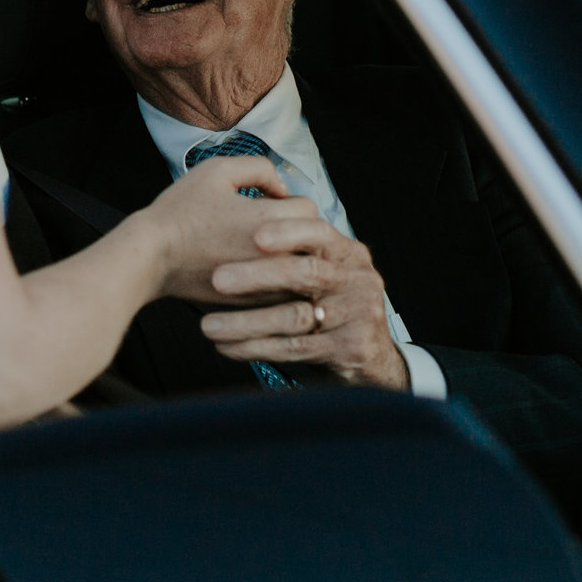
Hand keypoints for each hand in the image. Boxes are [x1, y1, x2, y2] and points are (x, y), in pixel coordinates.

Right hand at [140, 155, 327, 304]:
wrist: (152, 257)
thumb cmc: (181, 211)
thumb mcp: (217, 170)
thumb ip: (259, 169)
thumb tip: (281, 188)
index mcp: (270, 220)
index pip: (309, 209)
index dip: (290, 201)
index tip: (268, 203)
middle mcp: (276, 256)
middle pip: (311, 243)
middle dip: (295, 232)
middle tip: (268, 228)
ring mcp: (266, 285)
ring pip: (300, 272)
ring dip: (290, 259)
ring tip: (264, 250)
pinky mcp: (255, 305)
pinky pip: (283, 294)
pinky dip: (277, 282)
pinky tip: (255, 270)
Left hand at [198, 221, 410, 390]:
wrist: (372, 354)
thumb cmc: (334, 306)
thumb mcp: (329, 272)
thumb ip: (301, 253)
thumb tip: (246, 228)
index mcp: (350, 254)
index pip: (320, 233)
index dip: (288, 232)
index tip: (254, 235)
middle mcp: (359, 280)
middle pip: (307, 273)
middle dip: (257, 276)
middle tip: (217, 279)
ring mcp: (359, 315)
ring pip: (294, 317)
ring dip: (246, 322)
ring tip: (208, 325)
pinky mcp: (350, 349)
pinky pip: (294, 348)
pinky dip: (256, 348)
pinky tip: (227, 347)